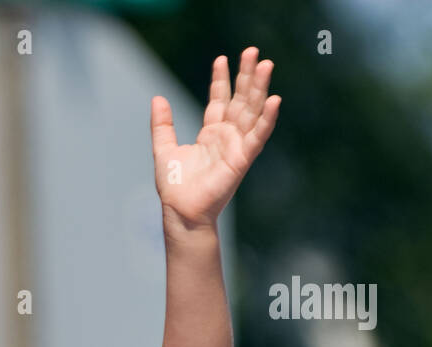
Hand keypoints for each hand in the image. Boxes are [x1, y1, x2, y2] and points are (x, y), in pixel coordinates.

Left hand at [151, 47, 279, 232]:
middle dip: (246, 75)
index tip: (223, 58)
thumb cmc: (175, 186)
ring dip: (260, 88)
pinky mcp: (243, 158)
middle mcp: (227, 136)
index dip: (221, 79)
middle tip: (254, 51)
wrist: (181, 211)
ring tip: (266, 64)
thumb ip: (162, 124)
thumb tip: (157, 98)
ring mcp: (237, 146)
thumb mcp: (164, 148)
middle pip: (240, 99)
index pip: (219, 100)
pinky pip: (258, 135)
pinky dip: (268, 118)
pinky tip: (274, 99)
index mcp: (210, 133)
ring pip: (252, 111)